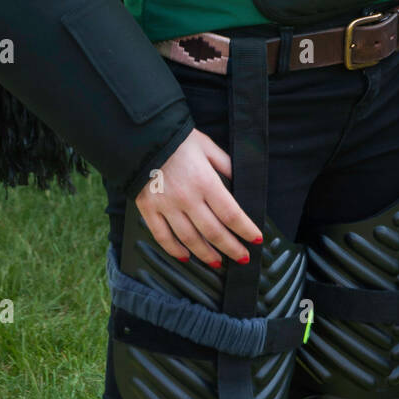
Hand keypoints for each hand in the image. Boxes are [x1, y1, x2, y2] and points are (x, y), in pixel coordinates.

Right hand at [135, 129, 262, 266]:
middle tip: (242, 258)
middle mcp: (187, 198)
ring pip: (190, 239)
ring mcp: (166, 206)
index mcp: (205, 181)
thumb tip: (239, 181)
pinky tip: (185, 257)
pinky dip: (175, 250)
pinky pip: (162, 237)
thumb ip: (225, 165)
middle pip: (214, 232)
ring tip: (217, 262)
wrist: (142, 135)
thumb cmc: (178, 139)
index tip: (256, 239)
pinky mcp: (148, 209)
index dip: (246, 230)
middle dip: (232, 248)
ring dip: (206, 254)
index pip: (231, 214)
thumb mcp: (207, 146)